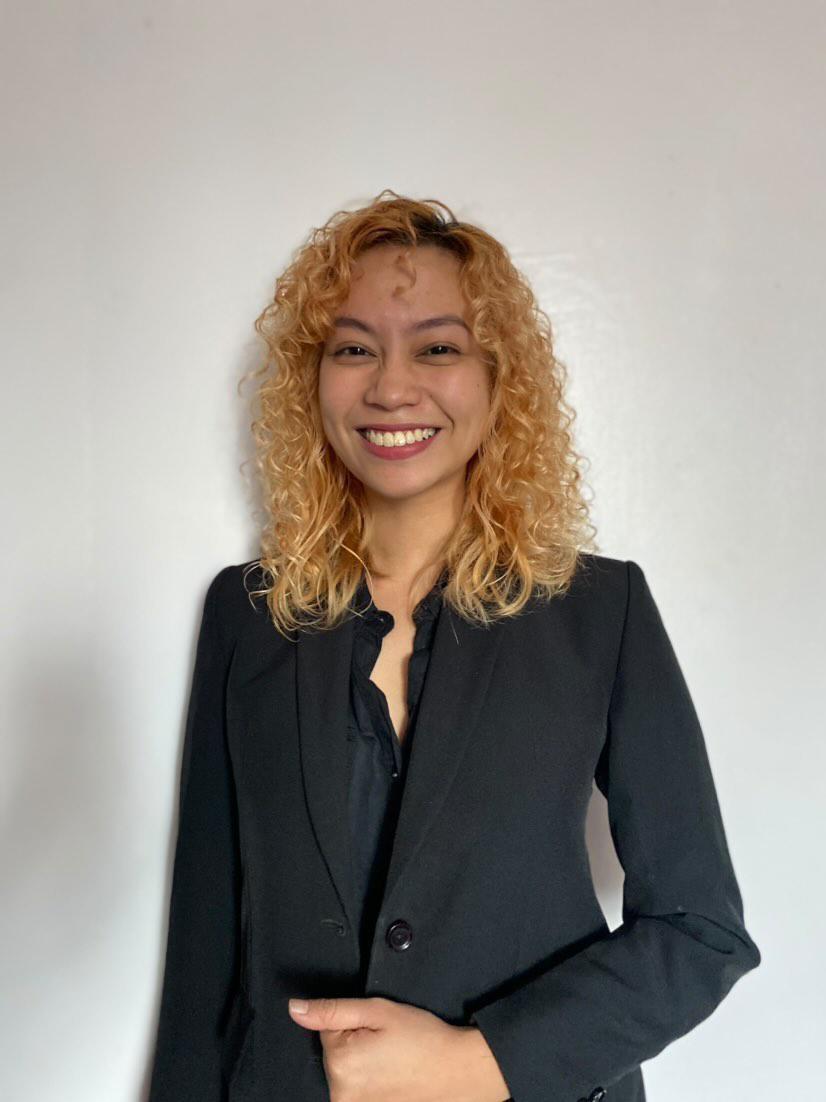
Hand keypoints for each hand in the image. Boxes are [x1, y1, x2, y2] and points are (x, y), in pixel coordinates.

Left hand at [287, 995, 510, 1101]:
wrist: (456, 1070)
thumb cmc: (420, 1037)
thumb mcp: (377, 1011)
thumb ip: (332, 1010)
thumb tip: (294, 1008)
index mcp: (340, 1063)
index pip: (326, 1028)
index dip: (353, 1022)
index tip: (376, 1027)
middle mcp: (340, 1093)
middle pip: (333, 1052)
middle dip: (355, 1041)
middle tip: (386, 1041)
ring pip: (344, 1069)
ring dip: (363, 1060)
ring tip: (391, 1058)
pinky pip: (355, 1087)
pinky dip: (369, 1078)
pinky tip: (390, 1074)